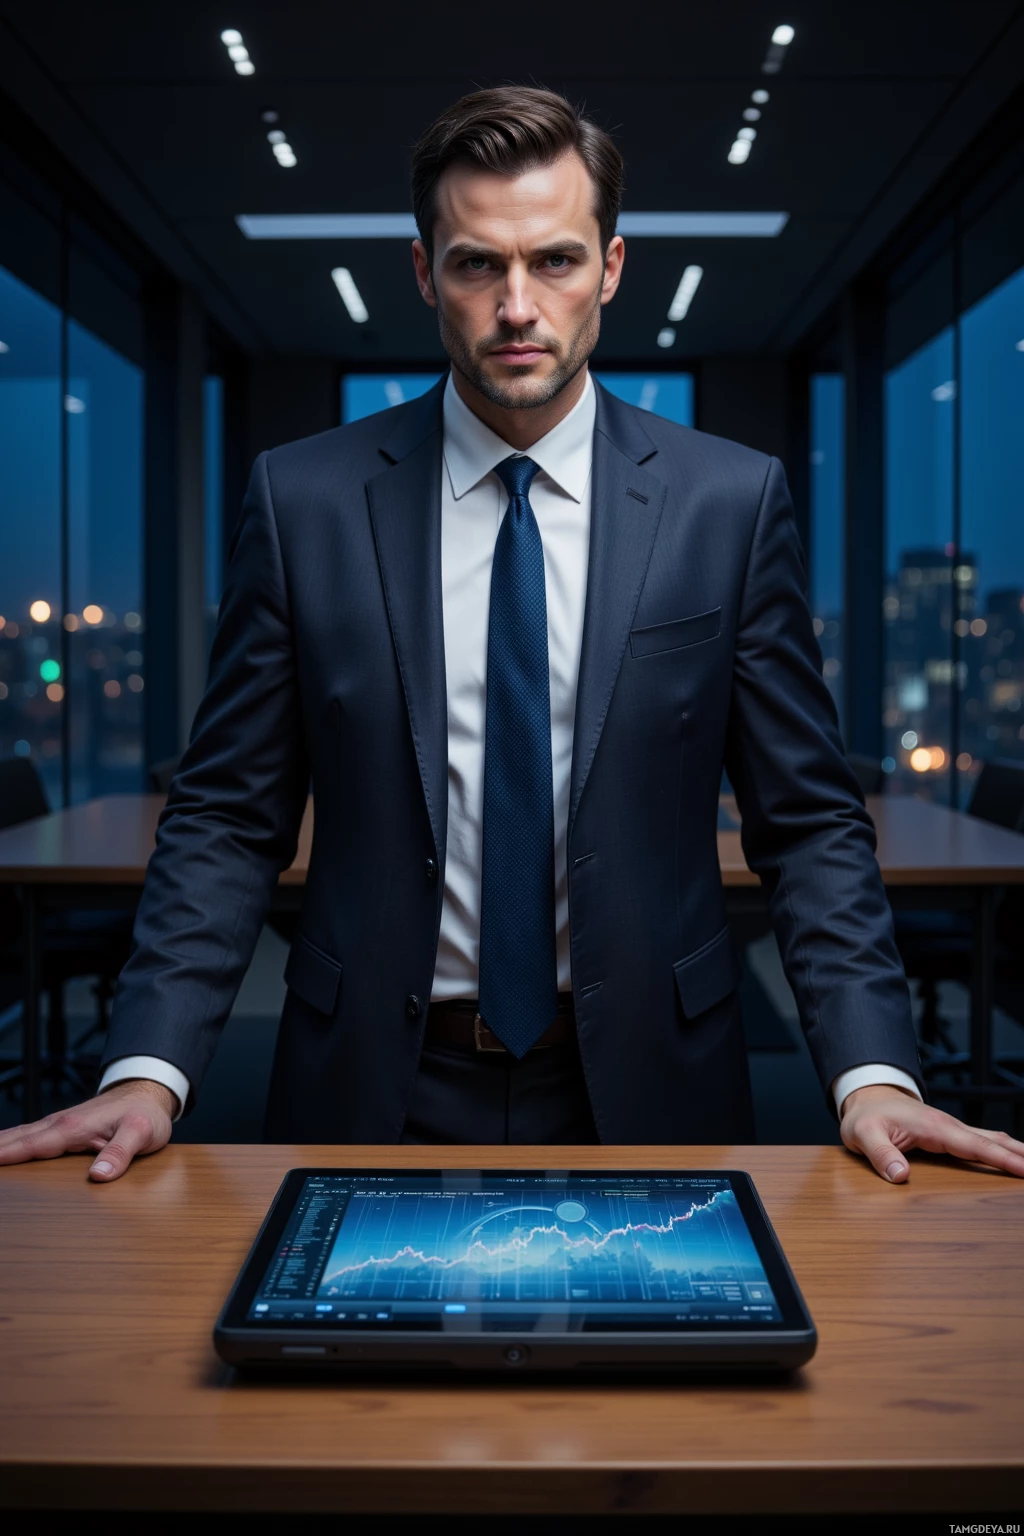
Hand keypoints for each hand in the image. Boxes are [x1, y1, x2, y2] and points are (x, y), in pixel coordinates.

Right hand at [0, 1080, 176, 1181]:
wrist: (149, 1092)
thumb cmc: (146, 1113)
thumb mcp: (141, 1134)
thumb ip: (121, 1153)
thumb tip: (99, 1176)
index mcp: (73, 1128)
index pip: (30, 1146)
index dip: (4, 1156)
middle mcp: (60, 1124)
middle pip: (16, 1140)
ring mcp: (60, 1124)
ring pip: (20, 1136)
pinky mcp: (64, 1128)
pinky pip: (30, 1136)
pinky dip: (11, 1142)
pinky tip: (2, 1149)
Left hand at [840, 1083, 1023, 1181]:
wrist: (866, 1098)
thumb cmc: (865, 1117)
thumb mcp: (862, 1135)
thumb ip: (880, 1154)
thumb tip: (900, 1175)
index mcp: (933, 1127)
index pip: (974, 1146)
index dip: (1001, 1159)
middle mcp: (947, 1125)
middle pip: (993, 1141)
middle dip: (1019, 1155)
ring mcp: (950, 1128)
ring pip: (991, 1139)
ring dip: (1015, 1152)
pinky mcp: (948, 1134)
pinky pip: (981, 1142)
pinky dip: (1000, 1150)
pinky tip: (1013, 1158)